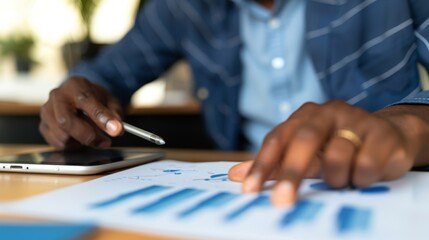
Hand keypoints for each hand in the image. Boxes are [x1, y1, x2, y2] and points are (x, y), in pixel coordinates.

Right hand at [39, 77, 123, 148]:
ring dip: (81, 142)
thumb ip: (114, 113)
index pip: (85, 101)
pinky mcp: (43, 126)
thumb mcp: (110, 101)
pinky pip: (57, 143)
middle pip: (65, 121)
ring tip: (93, 136)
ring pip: (62, 136)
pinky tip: (79, 137)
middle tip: (105, 141)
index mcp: (75, 85)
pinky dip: (72, 145)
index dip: (101, 117)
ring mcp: (47, 111)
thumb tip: (117, 129)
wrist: (78, 96)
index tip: (116, 130)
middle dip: (88, 136)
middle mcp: (57, 96)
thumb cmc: (95, 98)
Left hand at [229, 101, 427, 206]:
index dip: (262, 164)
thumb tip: (235, 175)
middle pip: (304, 140)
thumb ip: (273, 162)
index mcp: (304, 115)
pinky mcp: (381, 132)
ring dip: (337, 178)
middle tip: (282, 202)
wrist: (388, 136)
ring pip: (338, 157)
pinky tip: (364, 175)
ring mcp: (356, 119)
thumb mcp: (305, 153)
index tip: (249, 191)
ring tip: (344, 179)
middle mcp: (328, 111)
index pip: (277, 138)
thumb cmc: (338, 145)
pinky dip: (361, 178)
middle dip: (292, 173)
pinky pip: (366, 165)